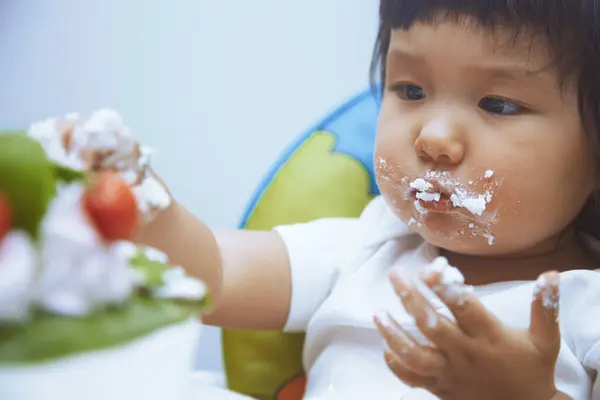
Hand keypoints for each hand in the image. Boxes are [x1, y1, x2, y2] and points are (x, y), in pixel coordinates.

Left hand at [374, 266, 561, 399]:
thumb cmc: (533, 370)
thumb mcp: (545, 340)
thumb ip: (545, 307)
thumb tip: (551, 274)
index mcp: (490, 338)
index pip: (464, 310)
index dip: (445, 289)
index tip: (429, 270)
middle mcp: (466, 355)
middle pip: (433, 327)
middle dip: (411, 300)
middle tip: (395, 276)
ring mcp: (450, 373)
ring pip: (415, 355)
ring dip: (394, 334)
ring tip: (378, 313)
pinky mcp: (440, 388)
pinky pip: (413, 379)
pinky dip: (397, 366)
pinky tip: (386, 348)